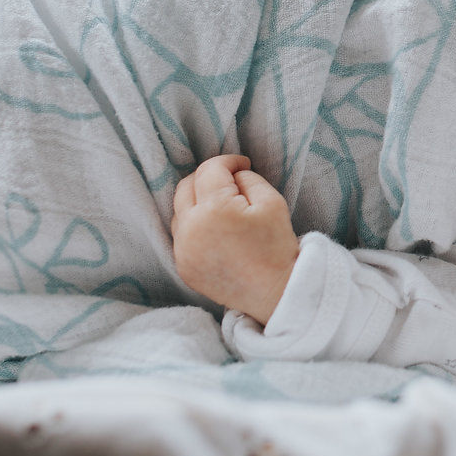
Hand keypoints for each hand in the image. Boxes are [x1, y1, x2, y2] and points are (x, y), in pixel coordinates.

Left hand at [170, 154, 298, 324]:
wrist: (274, 293)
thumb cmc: (276, 247)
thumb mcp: (271, 202)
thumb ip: (247, 179)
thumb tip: (232, 176)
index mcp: (214, 209)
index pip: (209, 170)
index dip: (228, 162)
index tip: (243, 165)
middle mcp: (190, 228)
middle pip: (185, 187)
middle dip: (206, 177)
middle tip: (229, 180)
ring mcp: (183, 250)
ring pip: (179, 211)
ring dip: (196, 201)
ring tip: (222, 207)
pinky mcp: (183, 267)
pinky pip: (181, 236)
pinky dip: (193, 226)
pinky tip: (215, 230)